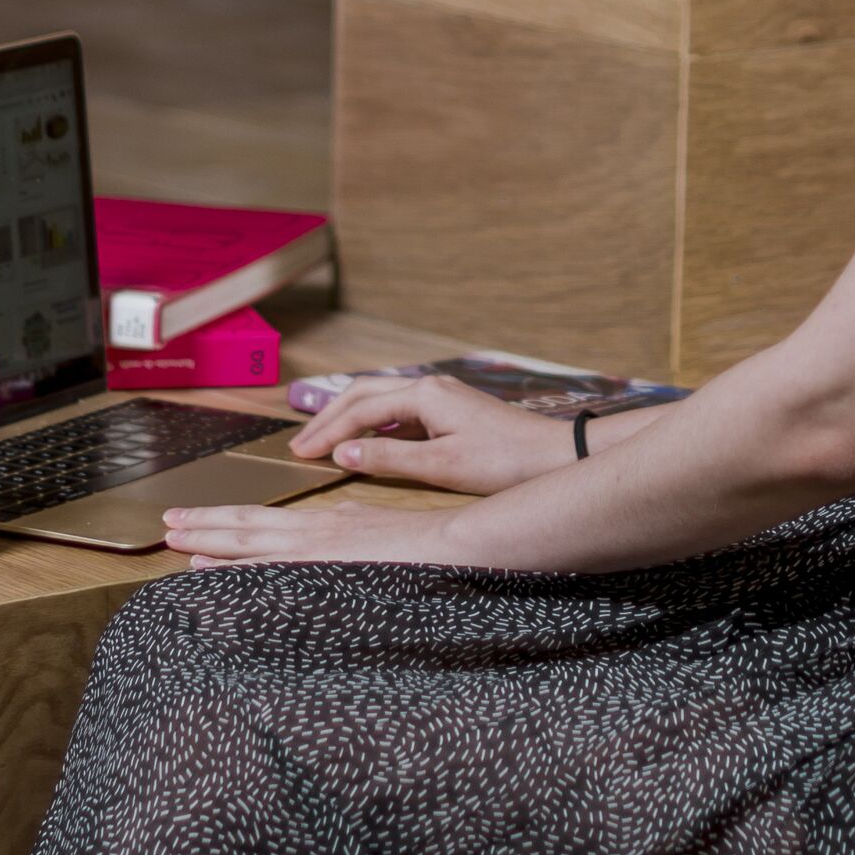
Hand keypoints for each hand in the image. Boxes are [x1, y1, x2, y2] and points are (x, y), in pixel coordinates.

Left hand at [162, 498, 469, 568]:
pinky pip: (271, 574)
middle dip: (205, 526)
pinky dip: (239, 574)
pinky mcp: (327, 572)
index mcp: (324, 522)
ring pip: (252, 547)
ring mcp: (319, 552)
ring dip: (213, 546)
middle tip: (167, 523)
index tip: (192, 521)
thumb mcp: (372, 528)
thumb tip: (324, 541)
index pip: (262, 522)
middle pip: (247, 528)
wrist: (455, 542)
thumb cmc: (422, 542)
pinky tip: (216, 577)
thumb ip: (343, 534)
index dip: (224, 521)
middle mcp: (314, 532)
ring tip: (179, 545)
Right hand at [288, 375, 578, 495]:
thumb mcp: (441, 466)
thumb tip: (342, 454)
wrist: (554, 456)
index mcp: (423, 394)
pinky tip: (366, 445)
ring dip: (350, 420)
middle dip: (330, 418)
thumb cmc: (503, 462)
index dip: (326, 432)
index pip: (360, 409)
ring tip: (323, 442)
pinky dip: (374, 426)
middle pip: (364, 394)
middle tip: (301, 445)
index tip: (300, 454)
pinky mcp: (451, 412)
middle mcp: (429, 387)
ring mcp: (441, 398)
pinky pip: (400, 413)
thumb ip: (388, 459)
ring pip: (381, 401)